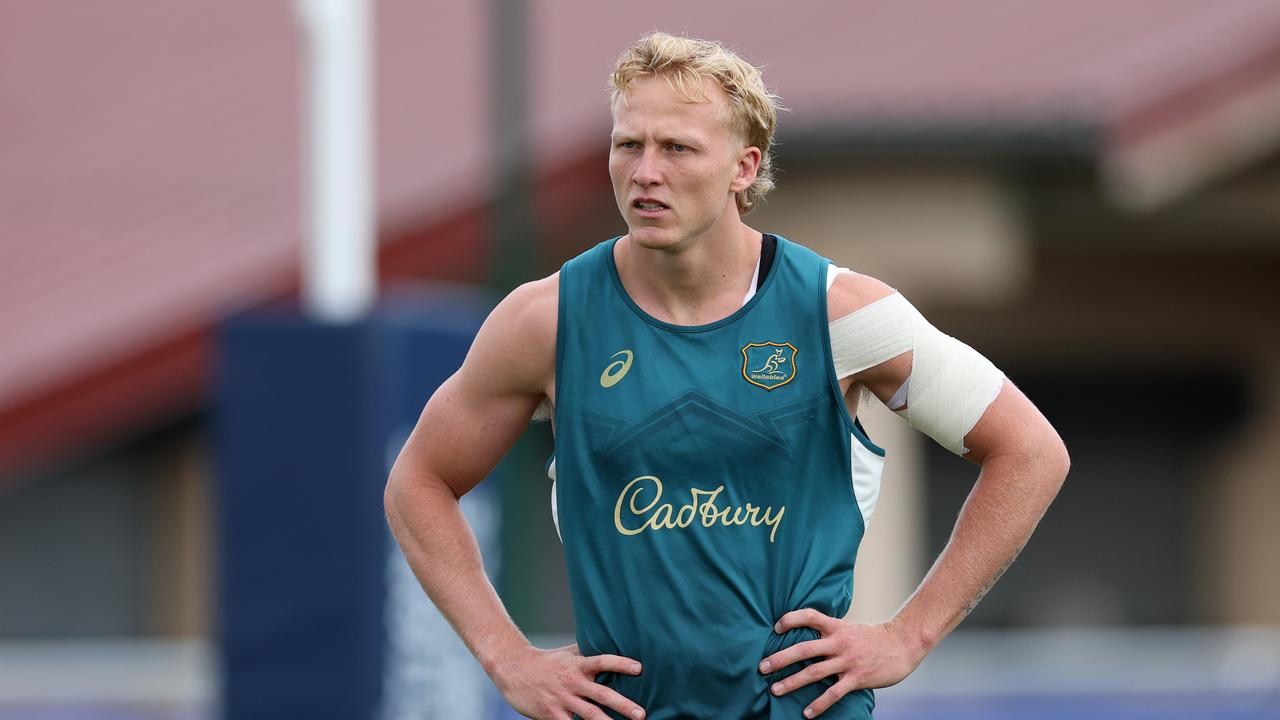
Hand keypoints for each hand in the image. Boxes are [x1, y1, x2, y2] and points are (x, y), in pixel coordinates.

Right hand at [492, 643, 645, 719]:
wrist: (513, 669)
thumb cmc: (545, 661)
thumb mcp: (567, 652)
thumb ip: (587, 651)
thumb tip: (611, 643)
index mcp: (577, 664)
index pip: (603, 661)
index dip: (621, 664)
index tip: (639, 668)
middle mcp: (572, 681)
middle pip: (602, 694)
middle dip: (623, 705)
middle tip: (640, 714)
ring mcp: (562, 699)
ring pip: (589, 715)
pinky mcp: (551, 714)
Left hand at [759, 609, 923, 717]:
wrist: (903, 644)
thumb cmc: (874, 637)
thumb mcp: (851, 628)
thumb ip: (832, 632)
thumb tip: (810, 634)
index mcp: (836, 627)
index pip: (809, 616)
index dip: (791, 619)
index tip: (776, 627)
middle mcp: (839, 642)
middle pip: (804, 648)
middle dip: (781, 658)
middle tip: (762, 667)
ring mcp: (847, 661)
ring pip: (814, 672)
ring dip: (792, 682)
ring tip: (775, 690)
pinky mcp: (857, 678)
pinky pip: (834, 693)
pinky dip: (819, 704)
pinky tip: (807, 713)